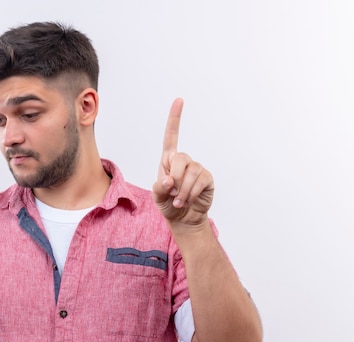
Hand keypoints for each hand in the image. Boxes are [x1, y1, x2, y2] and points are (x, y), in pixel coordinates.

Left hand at [152, 98, 213, 226]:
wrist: (183, 218)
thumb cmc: (168, 204)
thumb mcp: (157, 197)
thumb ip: (159, 188)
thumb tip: (169, 180)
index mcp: (168, 160)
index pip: (171, 136)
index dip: (175, 118)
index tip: (179, 100)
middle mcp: (183, 161)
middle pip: (180, 158)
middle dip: (174, 178)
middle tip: (172, 192)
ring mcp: (197, 169)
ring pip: (190, 173)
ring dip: (182, 191)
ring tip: (179, 201)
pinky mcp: (207, 178)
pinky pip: (199, 182)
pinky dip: (190, 194)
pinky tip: (187, 201)